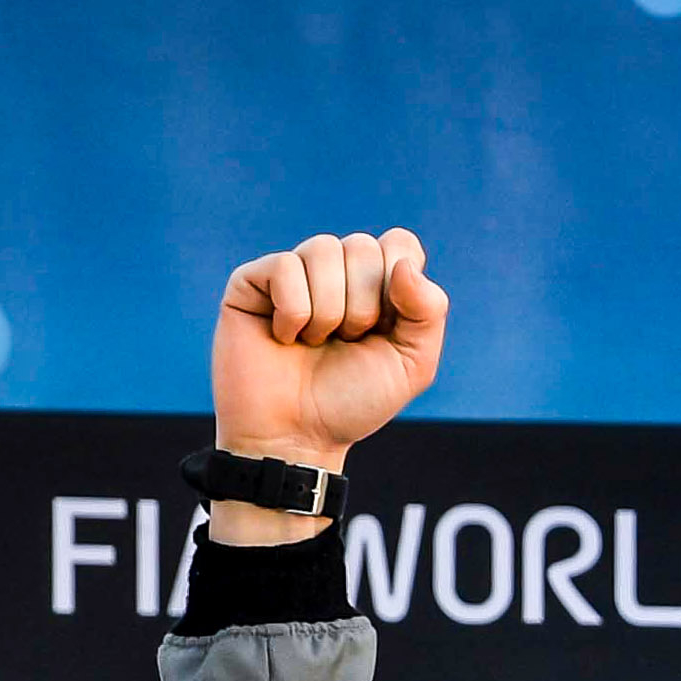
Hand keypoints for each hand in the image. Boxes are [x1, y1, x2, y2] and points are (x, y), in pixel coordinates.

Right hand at [206, 227, 446, 501]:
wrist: (297, 437)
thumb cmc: (352, 402)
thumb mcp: (412, 364)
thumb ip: (428, 311)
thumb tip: (404, 264)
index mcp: (376, 284)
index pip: (400, 243)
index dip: (398, 284)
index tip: (385, 328)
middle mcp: (335, 272)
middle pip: (363, 246)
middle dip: (363, 305)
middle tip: (346, 342)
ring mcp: (293, 273)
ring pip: (323, 249)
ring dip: (328, 311)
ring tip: (314, 342)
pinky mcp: (252, 281)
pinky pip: (285, 266)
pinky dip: (294, 312)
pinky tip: (283, 338)